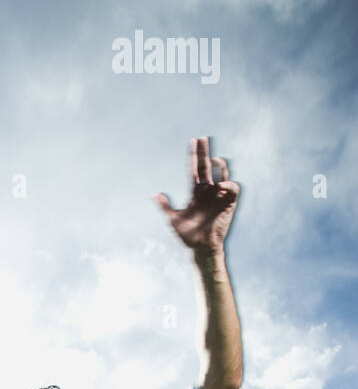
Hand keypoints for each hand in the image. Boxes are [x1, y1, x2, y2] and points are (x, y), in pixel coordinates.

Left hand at [154, 137, 238, 254]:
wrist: (202, 248)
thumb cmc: (188, 235)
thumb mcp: (173, 220)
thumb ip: (165, 207)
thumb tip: (155, 194)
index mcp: (195, 192)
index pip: (194, 169)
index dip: (194, 156)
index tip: (193, 141)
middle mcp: (207, 190)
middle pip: (207, 167)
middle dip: (205, 153)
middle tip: (203, 139)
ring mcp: (218, 195)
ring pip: (222, 174)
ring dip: (220, 166)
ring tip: (215, 162)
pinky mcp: (229, 203)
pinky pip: (232, 188)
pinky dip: (229, 185)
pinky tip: (221, 186)